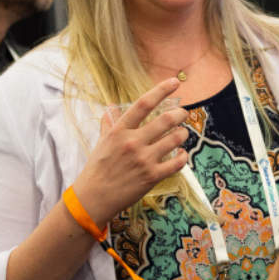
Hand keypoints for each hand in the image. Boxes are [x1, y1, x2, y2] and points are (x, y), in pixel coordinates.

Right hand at [73, 78, 188, 224]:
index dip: (161, 90)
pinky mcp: (152, 177)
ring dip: (183, 133)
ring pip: (175, 139)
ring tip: (182, 133)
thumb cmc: (97, 168)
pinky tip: (181, 154)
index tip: (175, 82)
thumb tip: (111, 105)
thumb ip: (109, 123)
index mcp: (119, 131)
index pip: (143, 104)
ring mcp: (144, 160)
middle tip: (183, 113)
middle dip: (180, 114)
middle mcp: (133, 142)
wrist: (94, 197)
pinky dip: (183, 156)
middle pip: (165, 120)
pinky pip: (177, 163)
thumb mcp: (101, 142)